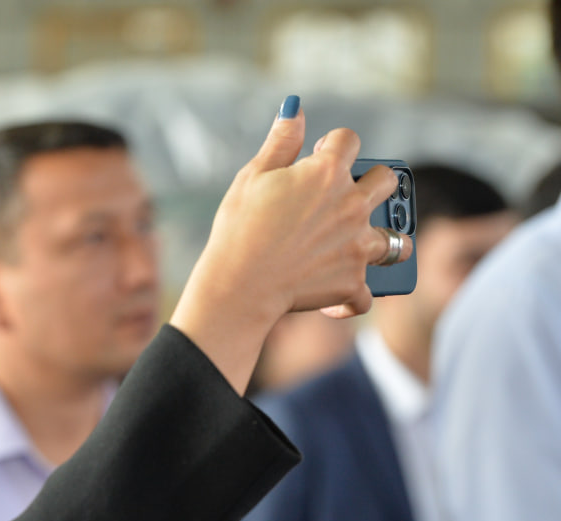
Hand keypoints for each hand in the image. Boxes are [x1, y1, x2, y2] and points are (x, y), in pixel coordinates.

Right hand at [170, 97, 411, 392]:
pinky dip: (352, 296)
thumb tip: (295, 109)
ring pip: (396, 241)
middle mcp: (352, 206)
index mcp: (327, 173)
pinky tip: (337, 296)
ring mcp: (358, 246)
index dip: (333, 145)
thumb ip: (281, 142)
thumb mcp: (253, 177)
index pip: (348, 140)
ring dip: (384, 240)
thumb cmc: (239, 228)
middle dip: (373, 182)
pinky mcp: (352, 283)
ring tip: (365, 245)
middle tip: (347, 197)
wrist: (238, 284)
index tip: (319, 155)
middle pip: (387, 182)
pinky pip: (366, 293)